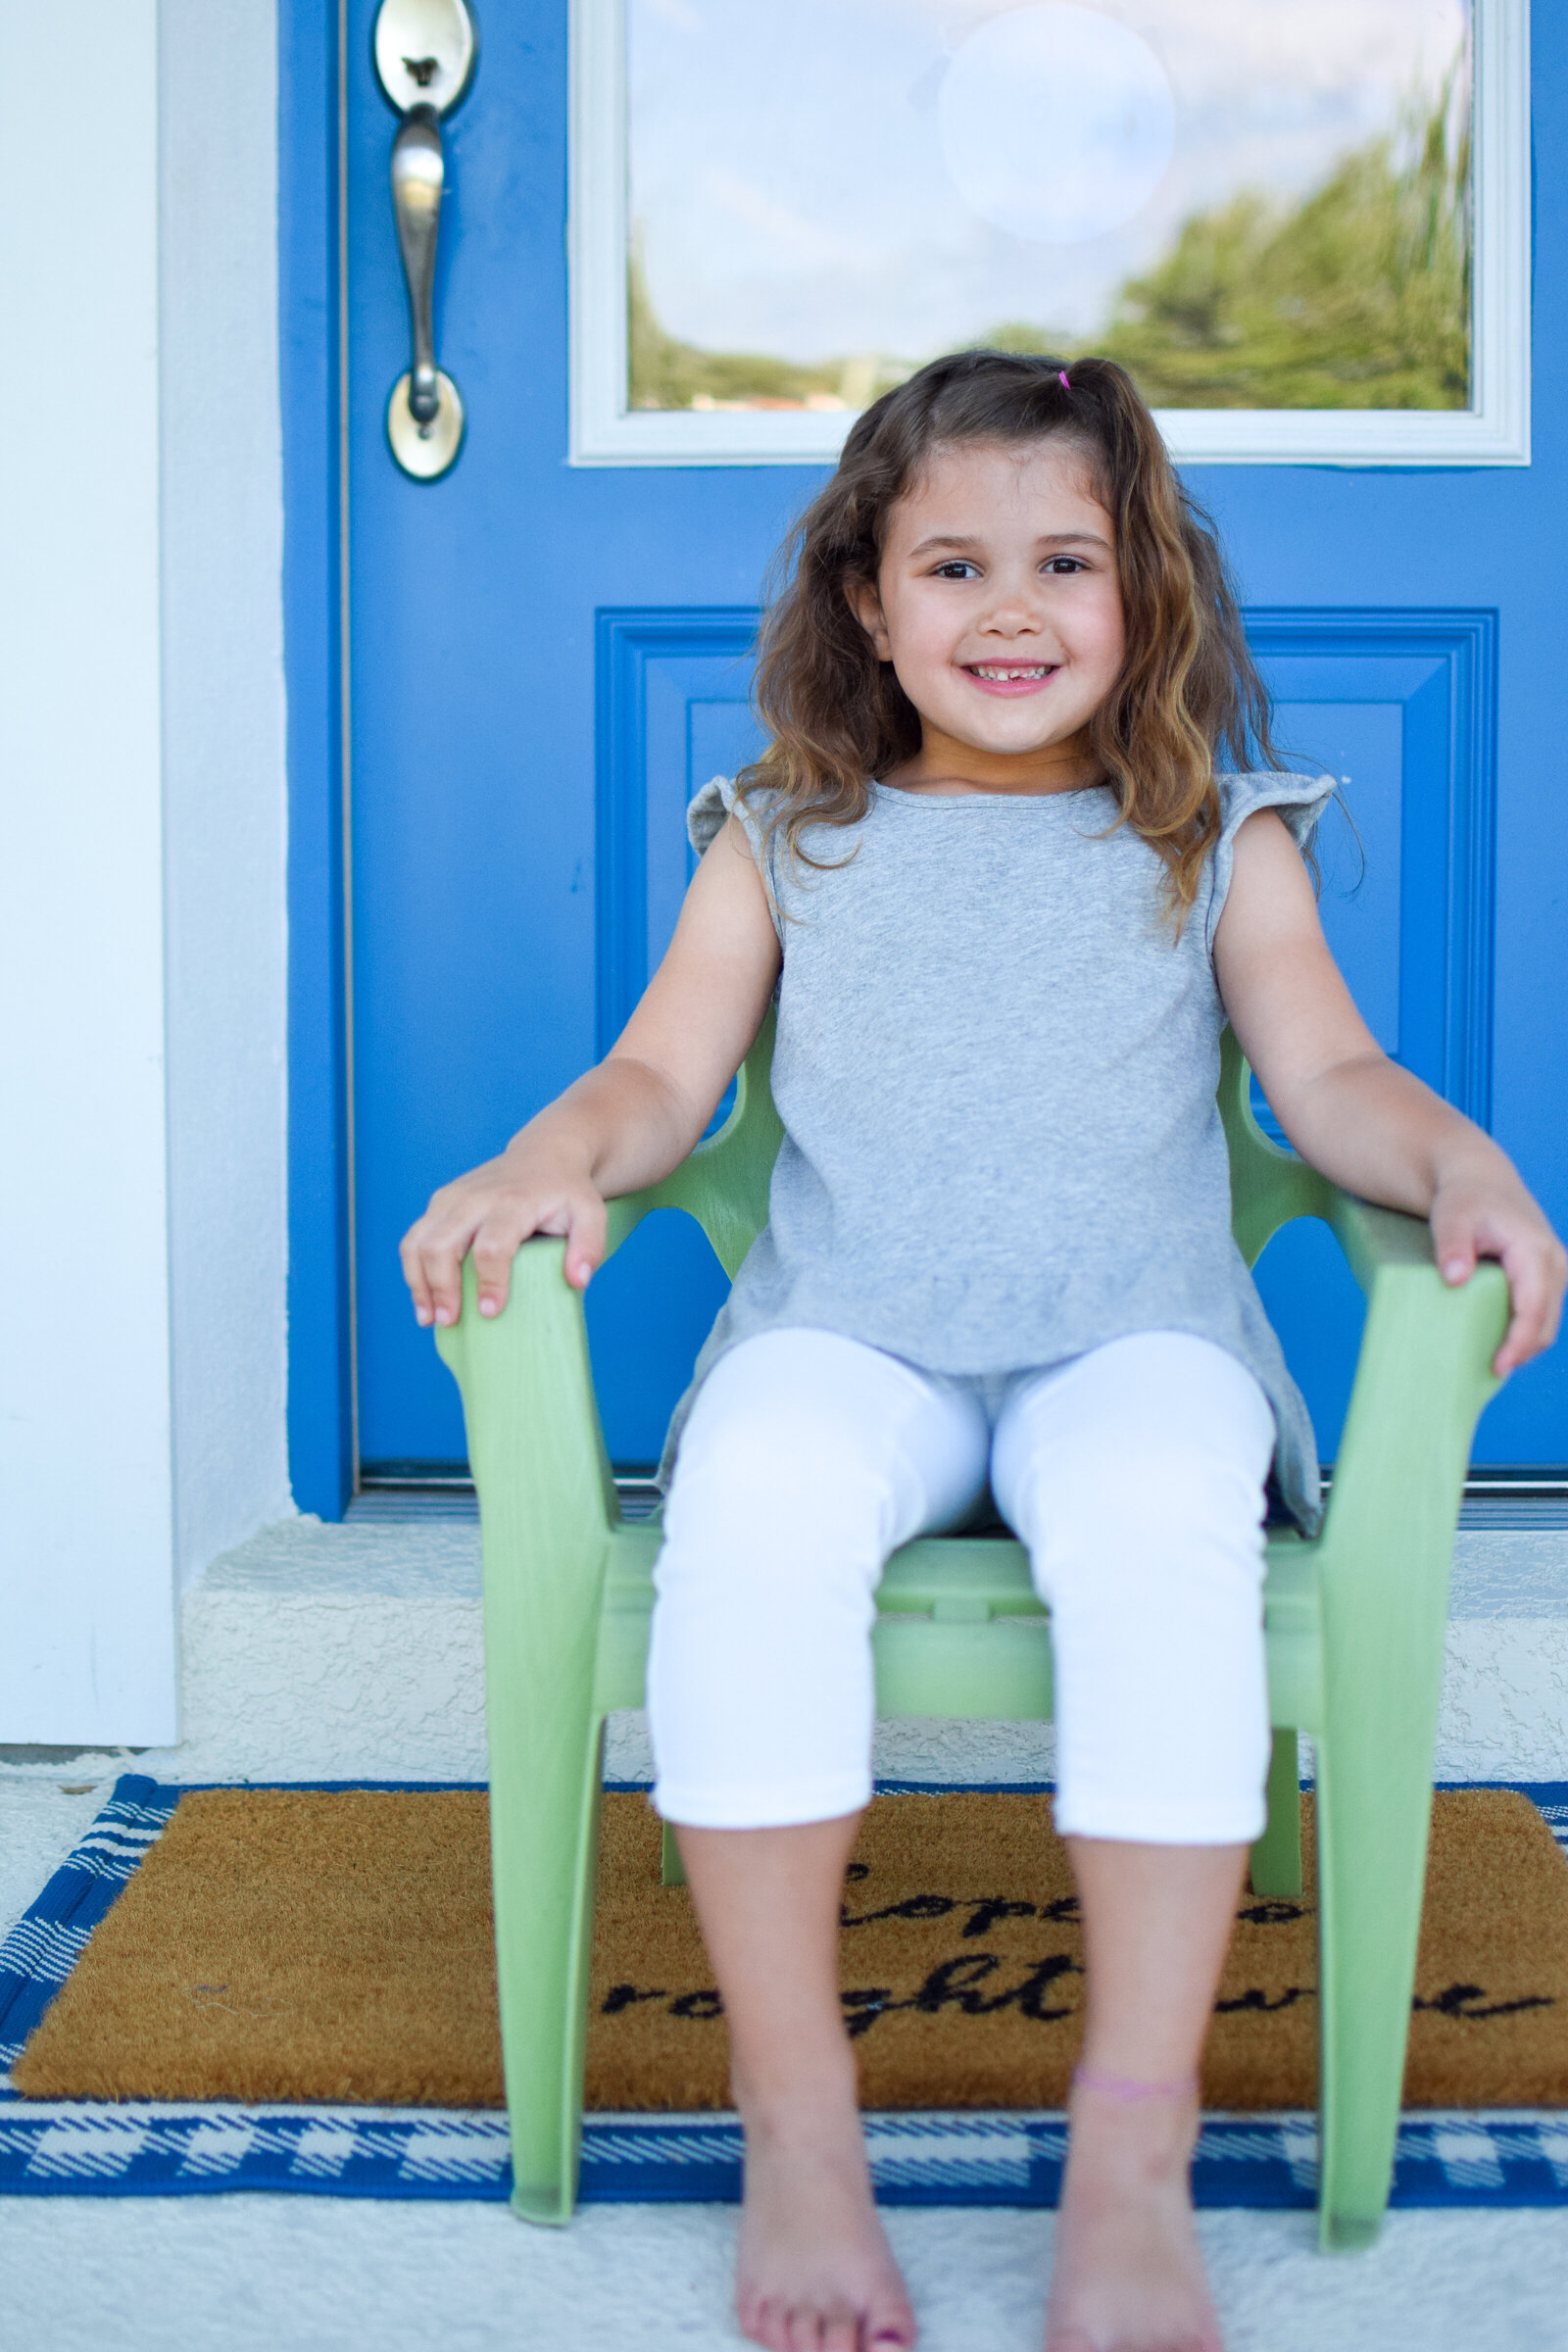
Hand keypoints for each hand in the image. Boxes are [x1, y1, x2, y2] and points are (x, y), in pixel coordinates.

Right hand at [399, 1146, 606, 1327]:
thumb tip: (577, 1281)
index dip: (489, 1281)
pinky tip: (424, 1300)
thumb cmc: (567, 1193)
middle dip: (441, 1288)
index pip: (492, 1246)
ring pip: (418, 1242)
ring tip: (429, 1318)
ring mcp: (452, 1198)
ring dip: (419, 1283)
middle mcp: (475, 1198)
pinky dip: (413, 1271)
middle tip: (449, 1322)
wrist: (545, 1154)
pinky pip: (414, 1239)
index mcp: (512, 1202)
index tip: (490, 1312)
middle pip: (442, 1245)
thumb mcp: (590, 1213)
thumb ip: (589, 1246)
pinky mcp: (440, 1202)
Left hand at [1430, 1159, 1566, 1376]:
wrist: (1480, 1182)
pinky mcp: (1547, 1277)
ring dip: (1525, 1345)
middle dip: (1522, 1351)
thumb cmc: (1463, 1200)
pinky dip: (1525, 1333)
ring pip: (1548, 1321)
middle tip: (1489, 1374)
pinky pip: (1542, 1313)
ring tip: (1493, 1364)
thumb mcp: (1451, 1217)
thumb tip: (1454, 1279)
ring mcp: (1555, 1270)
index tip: (1498, 1365)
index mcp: (1535, 1250)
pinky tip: (1501, 1347)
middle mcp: (1554, 1262)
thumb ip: (1452, 1246)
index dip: (1519, 1341)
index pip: (1534, 1306)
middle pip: (1546, 1322)